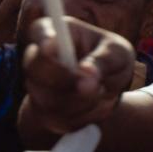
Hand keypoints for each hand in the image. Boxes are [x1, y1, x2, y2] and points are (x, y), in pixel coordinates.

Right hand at [19, 15, 134, 135]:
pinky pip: (58, 119)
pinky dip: (84, 116)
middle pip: (35, 69)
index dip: (43, 39)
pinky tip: (95, 105)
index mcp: (57, 32)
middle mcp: (39, 58)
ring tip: (102, 91)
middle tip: (95, 85)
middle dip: (67, 79)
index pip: (40, 31)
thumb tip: (86, 72)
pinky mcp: (42, 112)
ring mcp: (36, 87)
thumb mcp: (117, 53)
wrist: (107, 88)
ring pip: (48, 100)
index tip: (51, 45)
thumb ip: (103, 60)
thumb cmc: (111, 60)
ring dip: (83, 101)